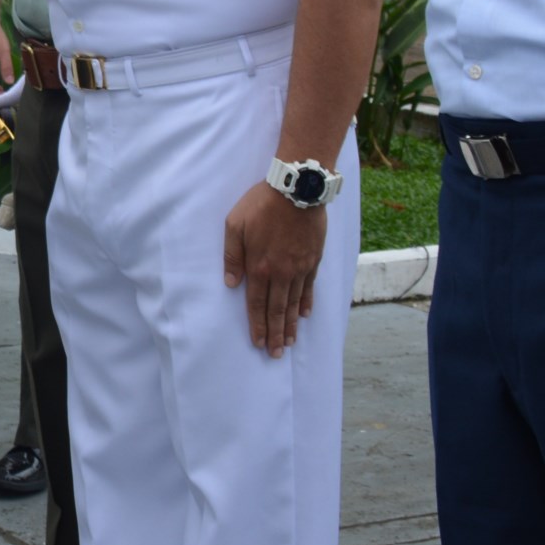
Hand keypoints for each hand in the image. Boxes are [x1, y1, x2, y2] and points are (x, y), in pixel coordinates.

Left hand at [222, 181, 326, 356]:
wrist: (297, 190)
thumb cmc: (260, 205)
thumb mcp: (235, 225)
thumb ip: (232, 256)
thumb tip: (231, 284)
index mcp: (258, 267)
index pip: (256, 303)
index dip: (257, 325)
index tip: (258, 343)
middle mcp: (280, 273)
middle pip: (277, 310)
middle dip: (275, 334)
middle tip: (275, 354)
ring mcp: (299, 268)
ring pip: (294, 303)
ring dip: (291, 325)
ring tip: (289, 342)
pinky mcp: (313, 260)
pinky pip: (309, 288)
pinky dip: (306, 303)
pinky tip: (305, 315)